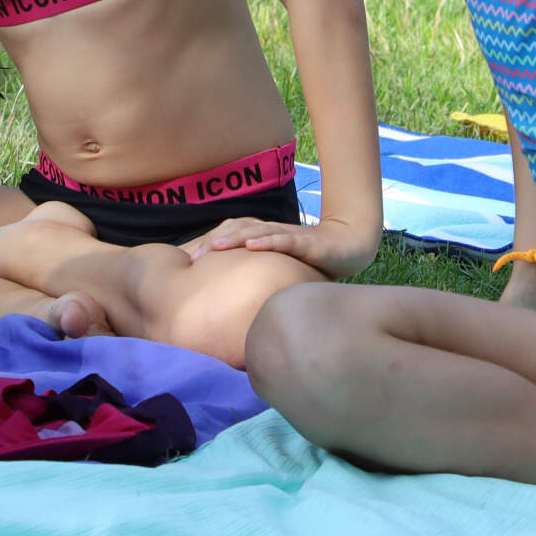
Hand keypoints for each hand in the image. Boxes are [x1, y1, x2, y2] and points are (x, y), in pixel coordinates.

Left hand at [186, 216, 376, 278]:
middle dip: (213, 242)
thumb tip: (231, 304)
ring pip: (257, 231)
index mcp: (262, 238)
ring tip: (214, 247)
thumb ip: (258, 278)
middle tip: (191, 258)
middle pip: (236, 232)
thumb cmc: (310, 260)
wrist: (349, 246)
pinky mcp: (307, 242)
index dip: (208, 246)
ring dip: (234, 237)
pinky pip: (285, 238)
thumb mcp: (279, 269)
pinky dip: (268, 240)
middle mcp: (271, 233)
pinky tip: (253, 245)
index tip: (186, 262)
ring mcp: (288, 235)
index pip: (230, 238)